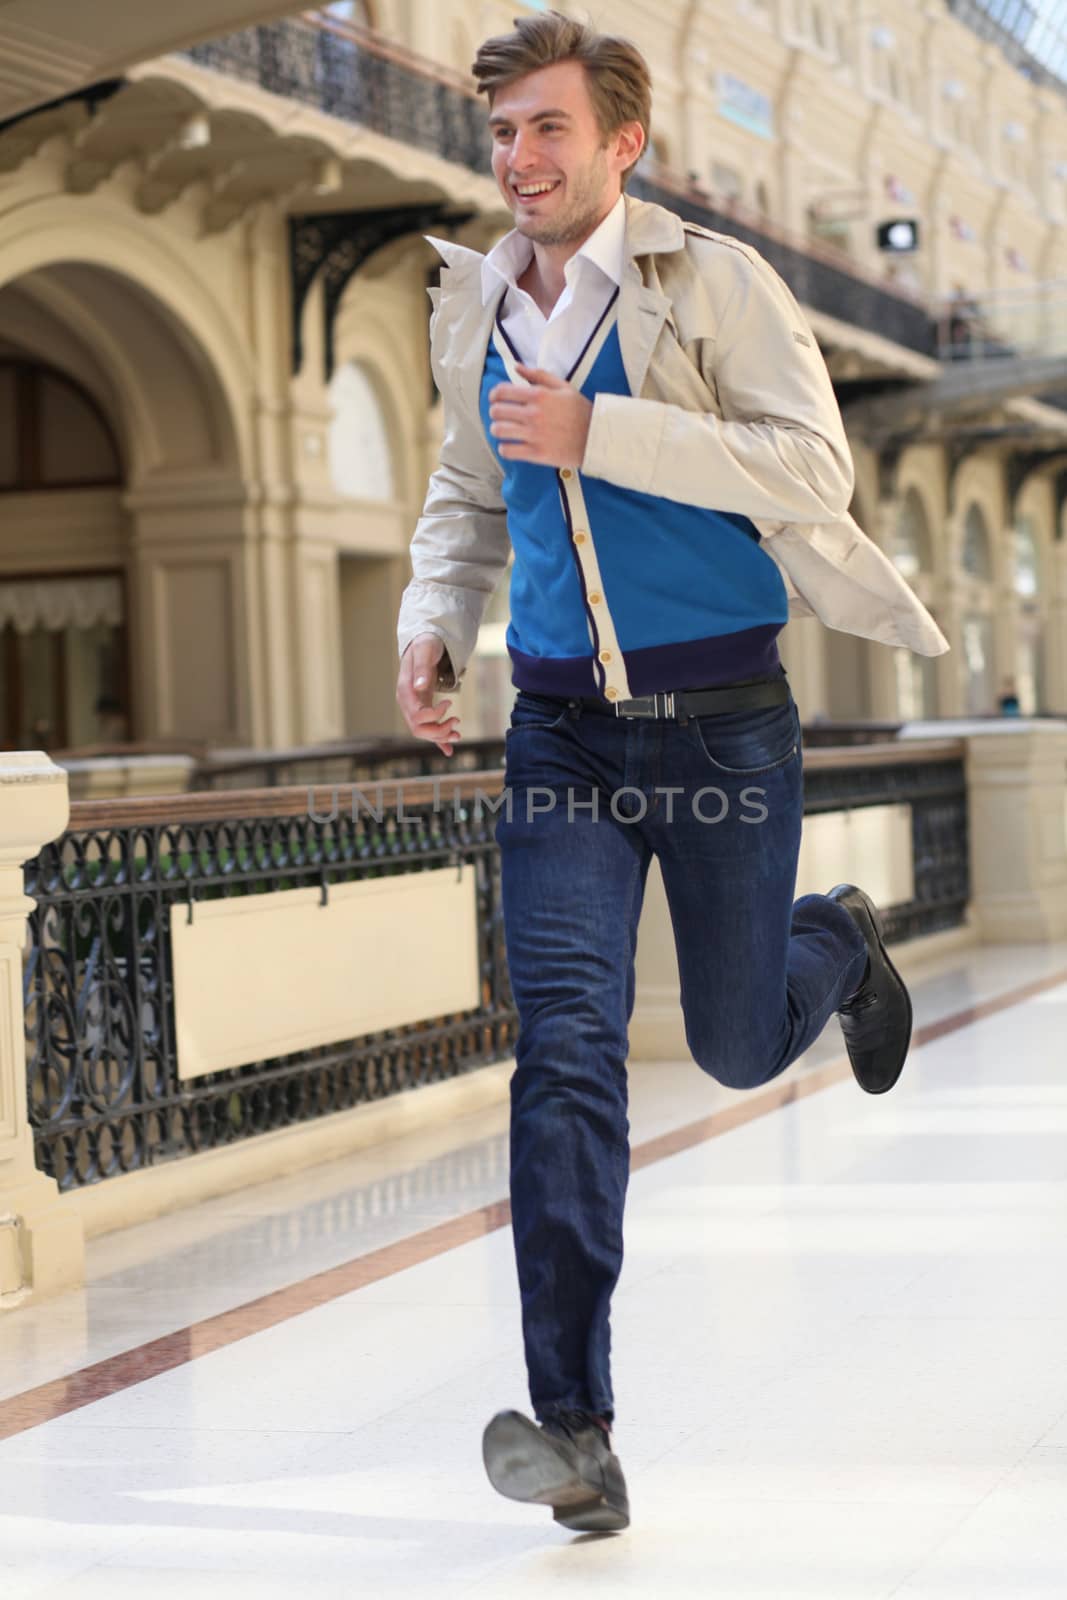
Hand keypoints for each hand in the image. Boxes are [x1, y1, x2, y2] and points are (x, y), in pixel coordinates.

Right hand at [396, 634, 460, 756]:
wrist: (424, 642)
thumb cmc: (426, 644)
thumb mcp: (425, 651)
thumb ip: (422, 668)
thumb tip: (420, 687)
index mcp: (405, 691)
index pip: (417, 715)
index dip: (435, 715)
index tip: (450, 703)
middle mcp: (406, 702)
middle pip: (418, 729)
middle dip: (439, 731)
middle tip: (457, 721)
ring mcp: (413, 707)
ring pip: (423, 732)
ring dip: (441, 736)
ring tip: (458, 734)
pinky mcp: (422, 708)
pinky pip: (428, 728)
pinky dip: (438, 740)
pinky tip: (448, 749)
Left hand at [488, 364, 592, 467]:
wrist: (597, 438)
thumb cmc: (580, 411)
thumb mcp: (563, 387)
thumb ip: (538, 375)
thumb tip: (516, 367)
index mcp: (539, 395)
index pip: (502, 392)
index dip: (494, 395)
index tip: (495, 399)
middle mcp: (534, 414)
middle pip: (497, 411)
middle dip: (495, 412)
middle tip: (500, 416)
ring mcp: (534, 435)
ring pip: (499, 431)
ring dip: (497, 430)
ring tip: (503, 431)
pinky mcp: (537, 453)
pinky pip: (508, 451)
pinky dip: (505, 448)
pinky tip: (511, 446)